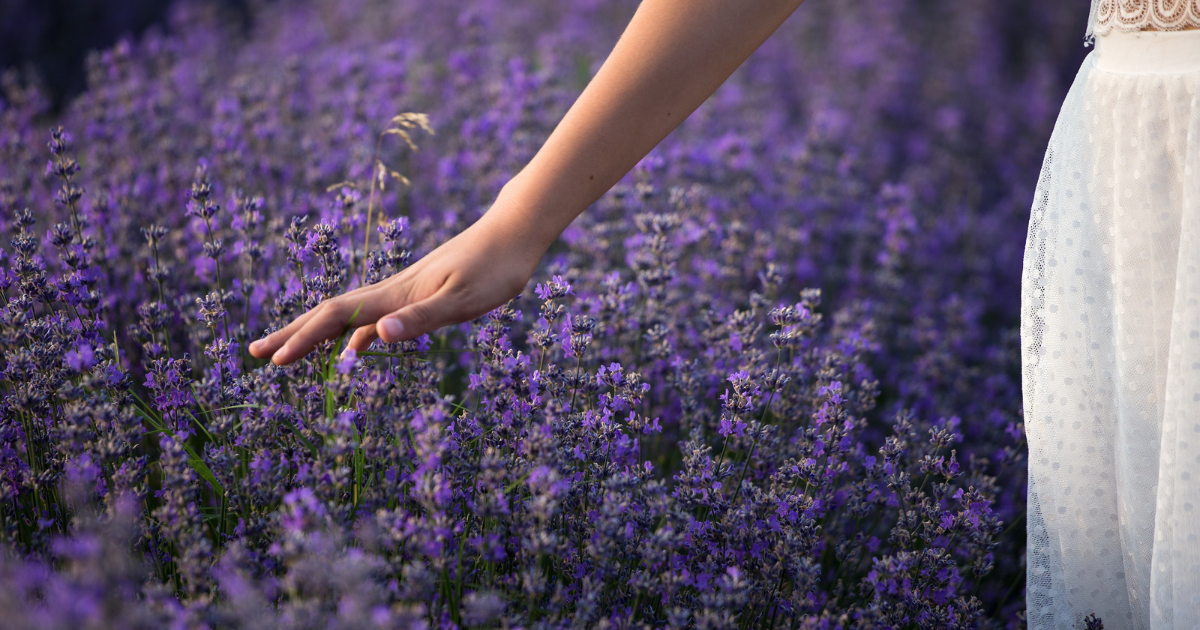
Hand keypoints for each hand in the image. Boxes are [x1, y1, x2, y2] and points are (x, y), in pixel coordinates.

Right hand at [248, 196, 547, 365]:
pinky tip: (355, 350)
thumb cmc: (496, 267)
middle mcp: (393, 290)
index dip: (303, 339)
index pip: (337, 317)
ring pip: (349, 316)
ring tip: (290, 353)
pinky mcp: (421, 293)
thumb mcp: (464, 300)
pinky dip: (355, 335)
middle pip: (331, 314)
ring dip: (317, 334)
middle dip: (293, 335)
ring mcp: (405, 291)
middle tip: (255, 354)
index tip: (274, 362)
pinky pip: (375, 318)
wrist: (515, 232)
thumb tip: (376, 337)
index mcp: (397, 294)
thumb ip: (422, 319)